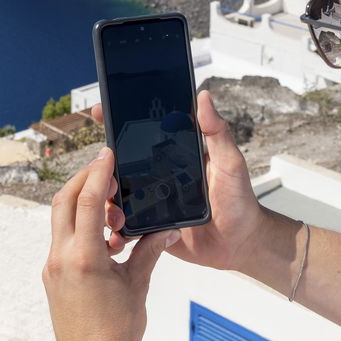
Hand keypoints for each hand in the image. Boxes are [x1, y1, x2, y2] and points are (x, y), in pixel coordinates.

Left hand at [42, 148, 175, 340]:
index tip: (107, 155)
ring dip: (80, 202)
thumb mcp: (137, 284)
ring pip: (60, 220)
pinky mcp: (53, 277)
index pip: (86, 202)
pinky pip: (62, 240)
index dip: (98, 174)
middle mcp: (61, 259)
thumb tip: (166, 229)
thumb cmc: (118, 332)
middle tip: (104, 168)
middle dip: (83, 179)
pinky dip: (78, 226)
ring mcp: (53, 268)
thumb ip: (149, 249)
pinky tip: (103, 230)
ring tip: (108, 201)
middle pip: (63, 202)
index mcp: (83, 258)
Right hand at [95, 90, 268, 272]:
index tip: (101, 111)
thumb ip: (217, 132)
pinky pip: (125, 224)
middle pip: (119, 164)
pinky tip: (114, 226)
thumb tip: (203, 96)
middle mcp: (157, 175)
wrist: (240, 243)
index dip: (118, 121)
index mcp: (173, 155)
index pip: (141, 133)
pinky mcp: (149, 226)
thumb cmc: (239, 200)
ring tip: (112, 202)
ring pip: (116, 194)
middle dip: (102, 164)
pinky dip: (115, 224)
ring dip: (107, 196)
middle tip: (101, 167)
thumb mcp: (230, 162)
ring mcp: (151, 201)